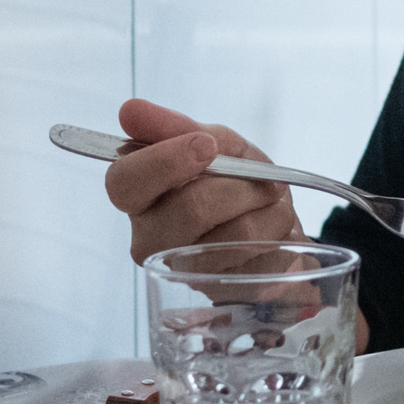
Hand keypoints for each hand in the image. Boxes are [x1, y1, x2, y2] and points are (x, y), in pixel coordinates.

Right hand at [100, 97, 303, 262]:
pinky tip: (274, 230)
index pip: (124, 183)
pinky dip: (279, 234)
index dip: (165, 162)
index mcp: (137, 196)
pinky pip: (261, 261)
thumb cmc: (234, 180)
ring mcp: (184, 271)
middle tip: (264, 180)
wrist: (271, 224)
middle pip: (192, 209)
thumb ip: (175, 127)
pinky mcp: (222, 291)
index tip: (205, 145)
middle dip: (242, 185)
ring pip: (236, 236)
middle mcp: (149, 239)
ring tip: (272, 202)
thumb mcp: (214, 142)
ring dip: (269, 209)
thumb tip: (130, 111)